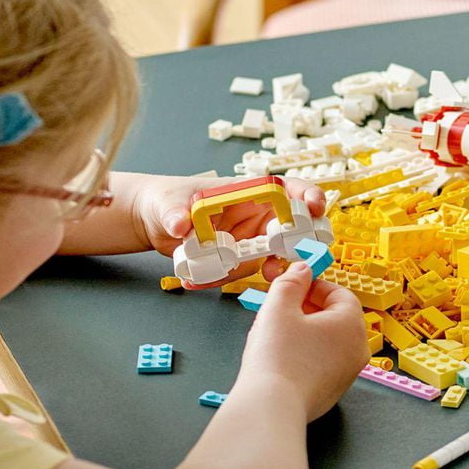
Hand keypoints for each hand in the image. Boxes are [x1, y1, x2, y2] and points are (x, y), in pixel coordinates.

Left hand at [129, 173, 326, 279]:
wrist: (153, 222)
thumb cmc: (166, 199)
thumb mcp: (168, 202)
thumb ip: (175, 212)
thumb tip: (180, 223)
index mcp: (247, 192)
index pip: (287, 190)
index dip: (306, 196)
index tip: (314, 208)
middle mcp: (255, 216)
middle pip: (290, 228)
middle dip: (293, 245)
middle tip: (279, 259)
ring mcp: (249, 239)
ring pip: (269, 256)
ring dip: (256, 269)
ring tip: (225, 273)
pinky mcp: (238, 258)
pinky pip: (243, 272)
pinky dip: (225, 279)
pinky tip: (199, 278)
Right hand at [237, 262, 368, 421]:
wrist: (271, 407)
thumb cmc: (278, 358)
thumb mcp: (279, 307)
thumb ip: (291, 282)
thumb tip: (301, 270)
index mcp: (352, 324)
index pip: (339, 293)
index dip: (313, 285)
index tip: (293, 285)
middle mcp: (357, 349)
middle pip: (335, 317)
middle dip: (306, 308)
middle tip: (280, 307)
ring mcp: (347, 373)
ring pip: (327, 341)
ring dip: (304, 331)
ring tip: (275, 333)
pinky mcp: (332, 391)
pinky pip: (321, 363)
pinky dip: (305, 354)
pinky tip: (280, 357)